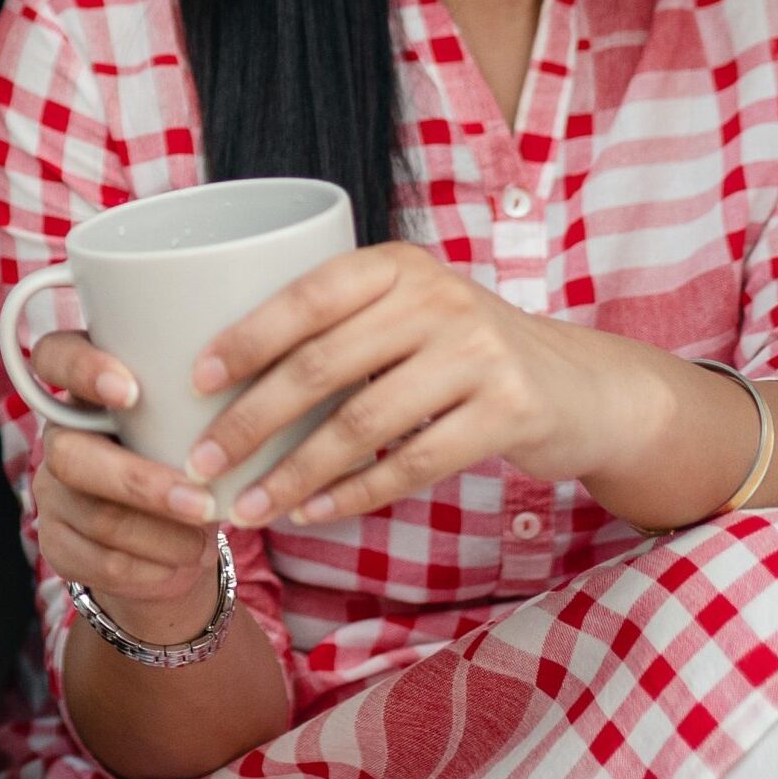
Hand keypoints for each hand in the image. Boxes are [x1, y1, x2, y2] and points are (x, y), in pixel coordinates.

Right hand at [26, 330, 220, 636]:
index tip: (131, 392)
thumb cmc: (191, 457)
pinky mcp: (57, 544)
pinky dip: (152, 569)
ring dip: (161, 535)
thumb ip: (197, 398)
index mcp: (87, 389)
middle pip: (70, 455)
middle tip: (202, 503)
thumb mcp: (192, 419)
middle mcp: (59, 435)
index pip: (54, 357)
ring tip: (205, 541)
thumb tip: (248, 394)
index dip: (81, 370)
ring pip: (95, 516)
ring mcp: (52, 492)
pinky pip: (100, 562)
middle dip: (141, 483)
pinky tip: (183, 564)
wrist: (174, 538)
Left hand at [185, 241, 632, 527]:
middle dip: (250, 422)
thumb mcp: (409, 312)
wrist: (584, 386)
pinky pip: (411, 463)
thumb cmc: (463, 350)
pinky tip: (310, 513)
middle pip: (320, 366)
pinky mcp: (509, 411)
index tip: (194, 381)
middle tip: (201, 464)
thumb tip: (221, 372)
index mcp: (396, 265)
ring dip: (293, 474)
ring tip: (247, 509)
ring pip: (359, 424)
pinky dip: (352, 495)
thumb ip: (340, 325)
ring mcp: (478, 353)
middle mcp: (436, 298)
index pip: (306, 296)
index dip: (245, 338)